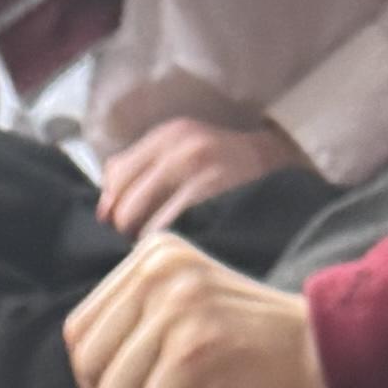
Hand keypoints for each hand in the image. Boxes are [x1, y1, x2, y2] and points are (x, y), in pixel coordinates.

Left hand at [63, 230, 334, 387]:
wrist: (324, 354)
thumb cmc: (249, 344)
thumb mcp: (181, 305)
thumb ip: (131, 316)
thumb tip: (78, 360)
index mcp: (153, 255)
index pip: (78, 333)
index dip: (102, 370)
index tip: (149, 370)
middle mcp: (162, 272)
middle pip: (86, 365)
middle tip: (172, 384)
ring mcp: (178, 310)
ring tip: (198, 383)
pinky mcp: (195, 352)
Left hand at [92, 110, 308, 237]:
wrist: (283, 171)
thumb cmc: (225, 173)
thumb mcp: (183, 155)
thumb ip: (139, 170)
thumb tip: (103, 206)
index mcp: (169, 135)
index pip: (115, 178)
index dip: (114, 208)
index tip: (127, 225)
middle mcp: (181, 147)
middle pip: (122, 206)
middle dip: (128, 232)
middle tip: (149, 243)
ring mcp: (198, 172)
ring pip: (139, 225)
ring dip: (145, 246)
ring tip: (166, 249)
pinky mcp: (211, 199)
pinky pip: (164, 236)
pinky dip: (165, 251)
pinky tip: (181, 252)